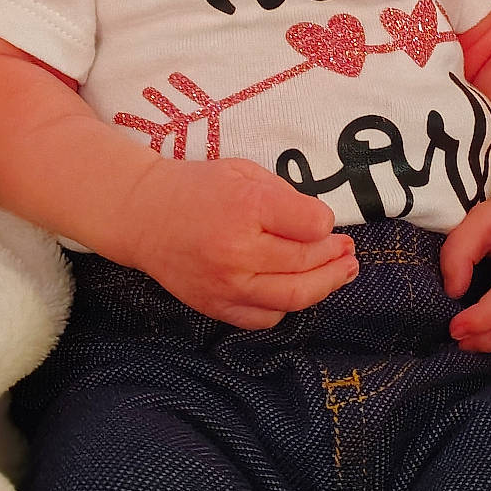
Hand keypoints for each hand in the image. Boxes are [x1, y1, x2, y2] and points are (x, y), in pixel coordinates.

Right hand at [127, 155, 356, 328]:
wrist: (143, 215)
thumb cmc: (197, 188)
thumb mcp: (244, 172)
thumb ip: (285, 196)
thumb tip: (322, 226)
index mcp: (248, 208)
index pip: (313, 225)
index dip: (325, 222)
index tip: (321, 220)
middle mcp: (238, 251)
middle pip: (308, 263)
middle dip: (335, 256)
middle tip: (347, 250)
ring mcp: (227, 285)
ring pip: (294, 297)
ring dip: (326, 285)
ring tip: (342, 272)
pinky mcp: (216, 306)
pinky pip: (265, 318)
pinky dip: (286, 306)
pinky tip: (295, 289)